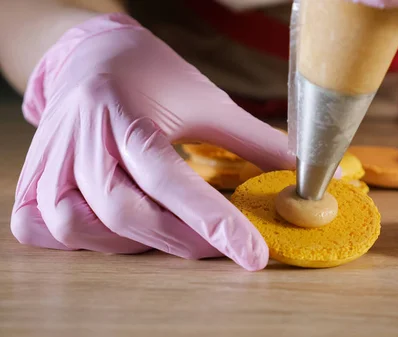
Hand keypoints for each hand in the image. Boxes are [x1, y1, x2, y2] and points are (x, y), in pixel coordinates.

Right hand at [11, 13, 294, 270]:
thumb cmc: (151, 75)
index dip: (213, 221)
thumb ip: (251, 140)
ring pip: (80, 226)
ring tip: (173, 231)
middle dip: (181, 239)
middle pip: (124, 212)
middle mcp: (82, 139)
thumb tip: (296, 173)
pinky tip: (113, 230)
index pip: (169, 178)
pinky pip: (41, 226)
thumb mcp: (205, 100)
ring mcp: (51, 159)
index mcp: (125, 113)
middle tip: (225, 246)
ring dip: (133, 241)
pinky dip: (80, 239)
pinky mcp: (35, 175)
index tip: (253, 254)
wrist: (92, 54)